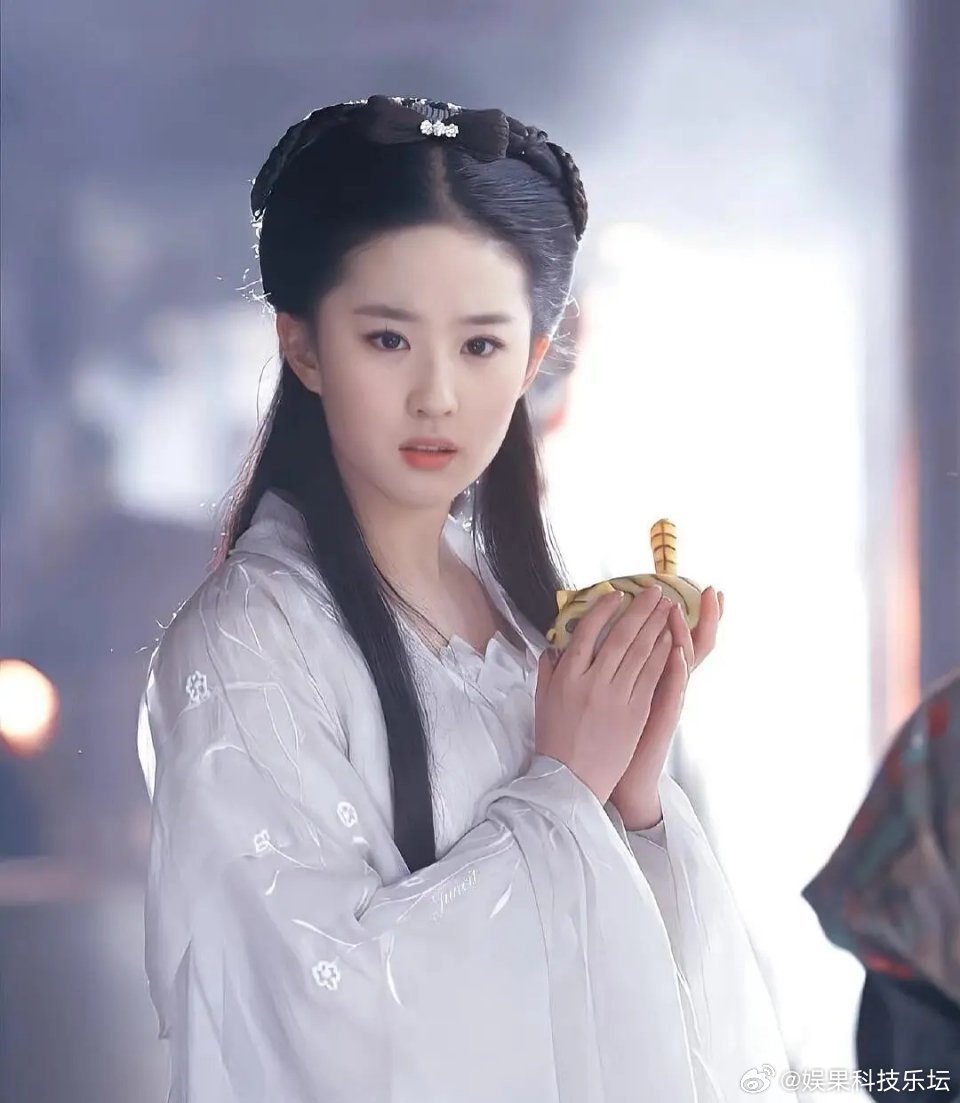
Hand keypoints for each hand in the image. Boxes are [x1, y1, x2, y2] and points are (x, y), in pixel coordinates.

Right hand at [535, 586, 675, 804]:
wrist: (571, 780)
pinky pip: (653, 676)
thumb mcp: (543, 700)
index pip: (587, 632)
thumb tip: (556, 645)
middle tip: (654, 591)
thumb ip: (549, 669)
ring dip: (656, 625)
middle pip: (621, 636)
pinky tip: (671, 639)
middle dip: (640, 609)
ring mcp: (617, 697)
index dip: (604, 609)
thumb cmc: (555, 741)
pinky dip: (663, 654)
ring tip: (667, 606)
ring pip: (641, 652)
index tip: (616, 594)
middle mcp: (593, 682)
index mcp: (567, 677)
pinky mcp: (636, 712)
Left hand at [610, 586, 724, 828]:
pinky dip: (677, 669)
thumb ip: (610, 666)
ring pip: (682, 661)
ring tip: (681, 610)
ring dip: (683, 633)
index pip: (673, 636)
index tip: (694, 587)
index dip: (684, 613)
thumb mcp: (616, 693)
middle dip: (701, 617)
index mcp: (653, 674)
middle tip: (711, 591)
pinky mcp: (662, 718)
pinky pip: (674, 690)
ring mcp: (667, 700)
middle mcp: (665, 684)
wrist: (622, 778)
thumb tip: (596, 636)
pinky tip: (678, 652)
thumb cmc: (614, 735)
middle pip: (689, 643)